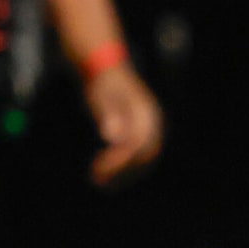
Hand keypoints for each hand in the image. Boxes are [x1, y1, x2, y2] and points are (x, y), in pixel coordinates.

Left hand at [85, 63, 162, 187]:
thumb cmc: (101, 83)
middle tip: (97, 179)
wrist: (105, 68)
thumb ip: (107, 115)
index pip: (135, 145)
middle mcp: (151, 121)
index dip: (118, 161)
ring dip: (122, 170)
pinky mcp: (140, 129)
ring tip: (98, 179)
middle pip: (143, 155)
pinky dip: (122, 163)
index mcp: (144, 113)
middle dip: (121, 170)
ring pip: (141, 157)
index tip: (97, 170)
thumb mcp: (99, 96)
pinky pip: (136, 151)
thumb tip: (112, 137)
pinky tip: (103, 169)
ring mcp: (148, 125)